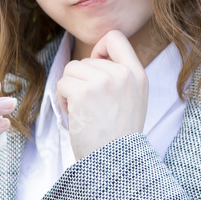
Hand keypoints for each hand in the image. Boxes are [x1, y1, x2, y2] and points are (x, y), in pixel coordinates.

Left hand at [56, 30, 148, 161]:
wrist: (116, 161)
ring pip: (71, 70)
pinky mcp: (84, 92)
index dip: (99, 48)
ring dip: (70, 89)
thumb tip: (93, 60)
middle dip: (81, 80)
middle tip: (89, 105)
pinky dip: (62, 99)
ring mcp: (104, 81)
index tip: (96, 66)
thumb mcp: (134, 99)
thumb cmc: (119, 135)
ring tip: (81, 110)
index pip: (115, 37)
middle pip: (86, 59)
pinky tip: (74, 115)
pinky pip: (62, 83)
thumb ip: (121, 77)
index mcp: (138, 74)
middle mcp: (123, 74)